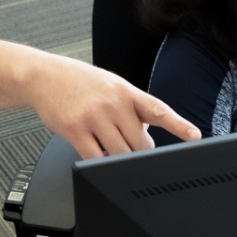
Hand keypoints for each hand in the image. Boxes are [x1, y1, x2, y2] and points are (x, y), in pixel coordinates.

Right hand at [30, 62, 200, 159]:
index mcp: (125, 91)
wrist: (42, 76)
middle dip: (139, 150)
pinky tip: (94, 152)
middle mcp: (112, 103)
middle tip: (130, 146)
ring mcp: (94, 117)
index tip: (194, 135)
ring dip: (119, 157)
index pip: (158, 109)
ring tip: (109, 145)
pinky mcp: (75, 130)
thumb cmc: (77, 81)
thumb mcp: (110, 84)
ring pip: (119, 153)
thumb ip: (129, 106)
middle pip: (140, 142)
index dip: (178, 124)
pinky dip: (98, 161)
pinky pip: (94, 157)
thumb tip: (145, 133)